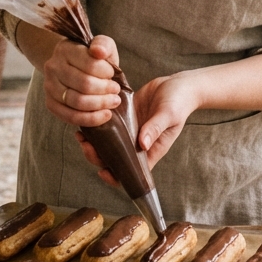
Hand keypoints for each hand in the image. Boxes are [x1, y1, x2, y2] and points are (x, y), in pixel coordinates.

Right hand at [43, 35, 121, 127]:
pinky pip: (70, 117)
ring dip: (100, 104)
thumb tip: (98, 51)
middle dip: (105, 90)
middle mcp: (53, 67)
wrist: (72, 67)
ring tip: (113, 102)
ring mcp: (49, 86)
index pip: (90, 64)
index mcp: (65, 49)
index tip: (113, 74)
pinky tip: (104, 115)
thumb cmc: (92, 57)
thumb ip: (103, 44)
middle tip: (116, 91)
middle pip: (84, 85)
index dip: (106, 72)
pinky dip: (91, 119)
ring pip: (77, 102)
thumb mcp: (102, 45)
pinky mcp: (50, 104)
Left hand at [75, 72, 200, 184]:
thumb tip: (142, 145)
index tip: (103, 171)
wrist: (179, 84)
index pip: (130, 173)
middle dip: (96, 156)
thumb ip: (156, 128)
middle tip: (86, 145)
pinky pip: (108, 125)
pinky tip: (88, 117)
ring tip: (81, 133)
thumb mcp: (170, 115)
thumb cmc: (180, 103)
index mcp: (150, 150)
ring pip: (107, 143)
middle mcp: (137, 143)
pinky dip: (96, 124)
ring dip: (93, 142)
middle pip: (112, 159)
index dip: (114, 176)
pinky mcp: (125, 116)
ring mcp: (129, 130)